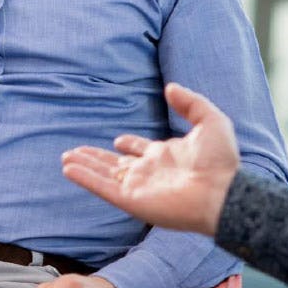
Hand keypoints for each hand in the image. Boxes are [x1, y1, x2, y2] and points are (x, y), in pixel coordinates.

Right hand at [62, 83, 239, 235]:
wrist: (222, 192)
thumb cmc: (221, 161)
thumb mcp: (210, 121)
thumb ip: (190, 102)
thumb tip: (170, 87)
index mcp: (165, 155)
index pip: (139, 150)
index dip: (128, 144)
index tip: (117, 140)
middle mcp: (149, 172)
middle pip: (115, 164)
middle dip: (95, 157)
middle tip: (75, 152)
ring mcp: (139, 187)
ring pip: (104, 175)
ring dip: (84, 166)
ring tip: (65, 159)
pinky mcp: (132, 201)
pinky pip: (103, 188)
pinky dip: (85, 179)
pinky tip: (68, 169)